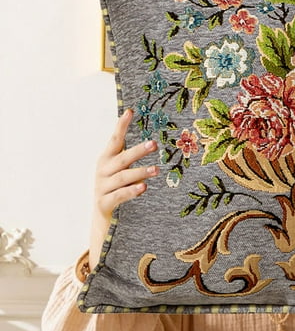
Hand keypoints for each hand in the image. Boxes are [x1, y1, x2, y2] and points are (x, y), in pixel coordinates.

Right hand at [89, 109, 157, 269]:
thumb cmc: (116, 189)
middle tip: (154, 144)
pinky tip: (144, 187)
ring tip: (156, 169)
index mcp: (107, 159)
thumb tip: (153, 142)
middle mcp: (103, 171)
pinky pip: (119, 196)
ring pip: (122, 177)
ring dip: (140, 172)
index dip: (121, 126)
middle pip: (122, 158)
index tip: (130, 111)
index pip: (115, 140)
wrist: (102, 219)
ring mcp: (102, 187)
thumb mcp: (122, 171)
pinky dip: (131, 191)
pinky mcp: (104, 203)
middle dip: (138, 151)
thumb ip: (131, 159)